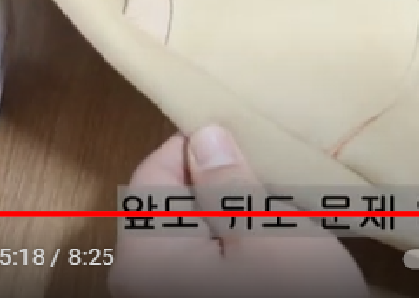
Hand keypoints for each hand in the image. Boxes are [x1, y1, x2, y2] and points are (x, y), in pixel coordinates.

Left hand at [109, 125, 368, 297]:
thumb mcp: (267, 235)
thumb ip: (227, 182)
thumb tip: (205, 137)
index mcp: (145, 255)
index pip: (152, 175)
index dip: (195, 147)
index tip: (238, 136)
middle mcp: (140, 286)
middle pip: (170, 213)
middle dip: (216, 189)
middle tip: (267, 178)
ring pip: (192, 246)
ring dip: (231, 226)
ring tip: (278, 221)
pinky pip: (204, 275)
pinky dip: (235, 260)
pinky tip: (274, 264)